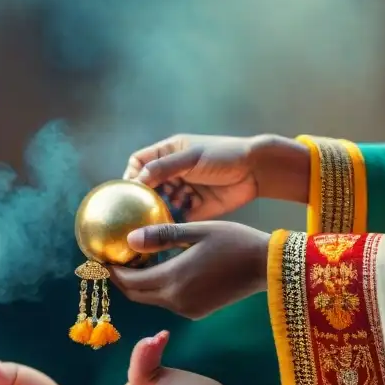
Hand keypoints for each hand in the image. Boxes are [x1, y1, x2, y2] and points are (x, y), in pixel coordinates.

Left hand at [109, 221, 268, 319]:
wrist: (268, 268)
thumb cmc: (235, 242)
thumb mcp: (198, 231)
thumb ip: (162, 236)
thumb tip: (129, 239)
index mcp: (174, 280)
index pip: (129, 281)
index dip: (111, 271)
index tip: (100, 257)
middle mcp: (176, 300)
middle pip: (135, 294)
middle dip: (120, 279)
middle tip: (110, 260)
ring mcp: (187, 309)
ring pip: (150, 298)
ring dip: (138, 283)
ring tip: (132, 260)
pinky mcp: (196, 311)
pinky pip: (166, 301)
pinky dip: (155, 287)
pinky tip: (157, 268)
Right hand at [123, 134, 309, 218]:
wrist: (256, 171)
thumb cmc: (223, 155)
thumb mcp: (190, 158)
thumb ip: (163, 168)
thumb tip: (136, 181)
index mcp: (169, 153)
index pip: (139, 163)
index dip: (131, 176)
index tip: (129, 191)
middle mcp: (173, 173)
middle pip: (148, 187)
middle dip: (143, 199)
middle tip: (138, 212)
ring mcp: (184, 191)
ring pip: (161, 205)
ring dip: (158, 212)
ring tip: (155, 220)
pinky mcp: (195, 209)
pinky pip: (177, 219)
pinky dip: (172, 224)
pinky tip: (168, 230)